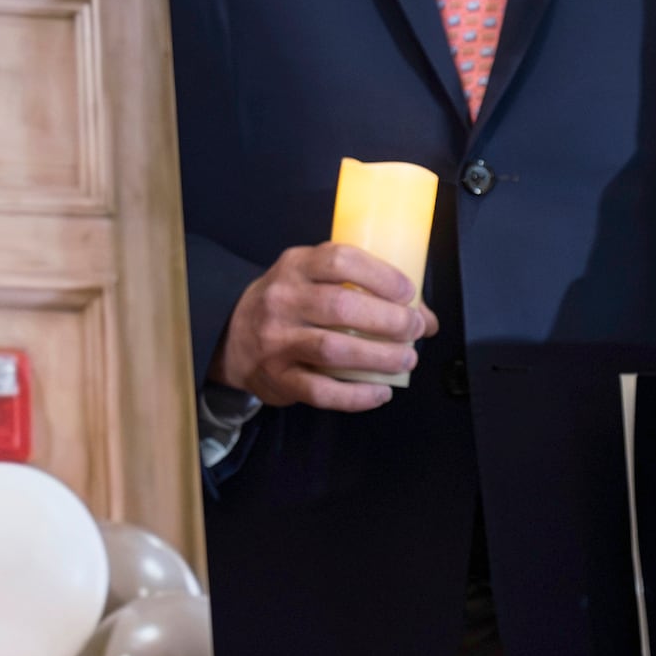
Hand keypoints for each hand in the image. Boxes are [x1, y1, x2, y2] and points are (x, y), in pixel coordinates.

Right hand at [213, 242, 435, 410]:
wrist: (231, 334)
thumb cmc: (290, 303)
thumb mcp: (313, 280)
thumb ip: (361, 288)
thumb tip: (424, 317)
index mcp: (295, 266)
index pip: (340, 260)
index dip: (381, 276)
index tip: (408, 293)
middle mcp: (282, 300)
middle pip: (341, 307)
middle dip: (389, 321)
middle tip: (413, 330)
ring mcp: (276, 341)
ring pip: (332, 349)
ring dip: (378, 357)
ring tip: (405, 360)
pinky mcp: (276, 378)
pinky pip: (320, 391)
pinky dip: (356, 396)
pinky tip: (380, 393)